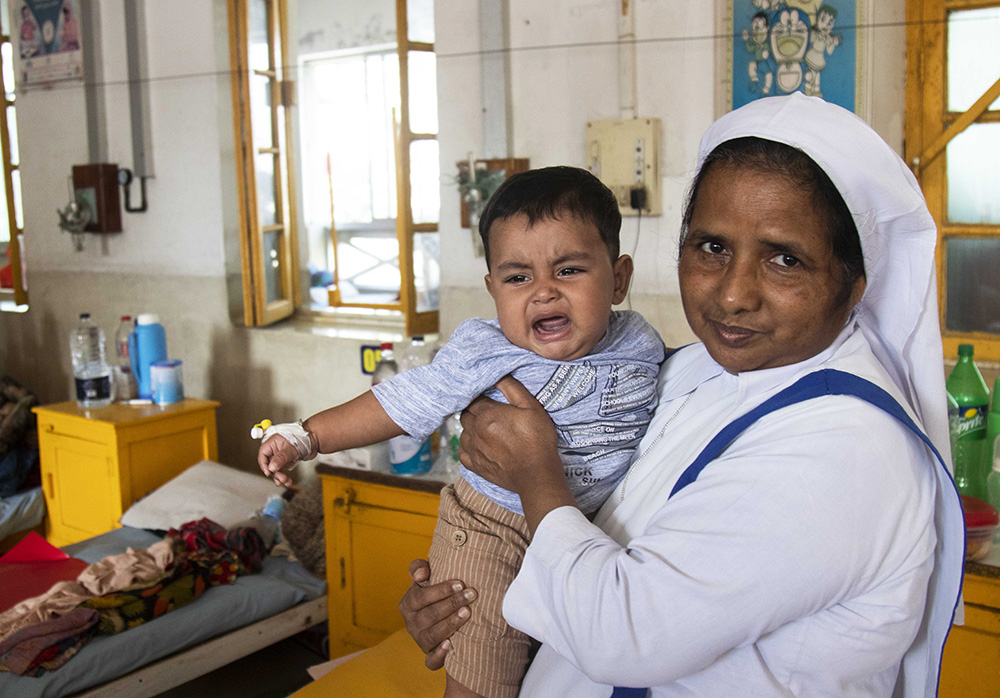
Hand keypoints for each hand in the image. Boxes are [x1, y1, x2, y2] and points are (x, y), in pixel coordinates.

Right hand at [257, 434, 297, 486]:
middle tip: (281, 478)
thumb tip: (271, 467)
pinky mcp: (285, 461)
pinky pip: (281, 470)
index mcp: (272, 443)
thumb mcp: (290, 449)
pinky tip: (287, 481)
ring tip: (286, 481)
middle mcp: (275, 450)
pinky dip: (284, 476)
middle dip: (275, 473)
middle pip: (269, 464)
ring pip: (275, 469)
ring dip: (280, 477)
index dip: (264, 465)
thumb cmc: (302, 439)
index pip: (263, 455)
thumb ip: (280, 458)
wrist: (314, 441)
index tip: (268, 472)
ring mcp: (280, 456)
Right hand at [399, 559, 476, 669]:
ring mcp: (421, 641)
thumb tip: (421, 574)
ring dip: (450, 624)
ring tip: (467, 613)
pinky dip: (440, 655)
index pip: (420, 597)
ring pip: (431, 636)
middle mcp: (411, 624)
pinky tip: (451, 645)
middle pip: (428, 616)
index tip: (460, 583)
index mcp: (408, 604)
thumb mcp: (426, 576)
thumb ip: (419, 568)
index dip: (440, 591)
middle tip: (471, 595)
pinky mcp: (430, 655)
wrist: (444, 610)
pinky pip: (431, 661)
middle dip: (451, 604)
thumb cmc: (435, 590)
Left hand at [459, 375, 574, 533]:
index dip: (482, 397)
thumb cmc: (537, 440)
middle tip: (491, 414)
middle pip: (466, 414)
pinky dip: (467, 447)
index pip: (474, 399)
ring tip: (487, 430)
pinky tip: (479, 446)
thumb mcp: (531, 407)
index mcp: (486, 414)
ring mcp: (473, 450)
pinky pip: (462, 452)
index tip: (492, 400)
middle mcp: (474, 431)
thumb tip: (498, 374)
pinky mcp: (475, 466)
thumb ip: (512, 388)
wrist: (537, 475)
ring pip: (463, 432)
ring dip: (471, 429)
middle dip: (475, 411)